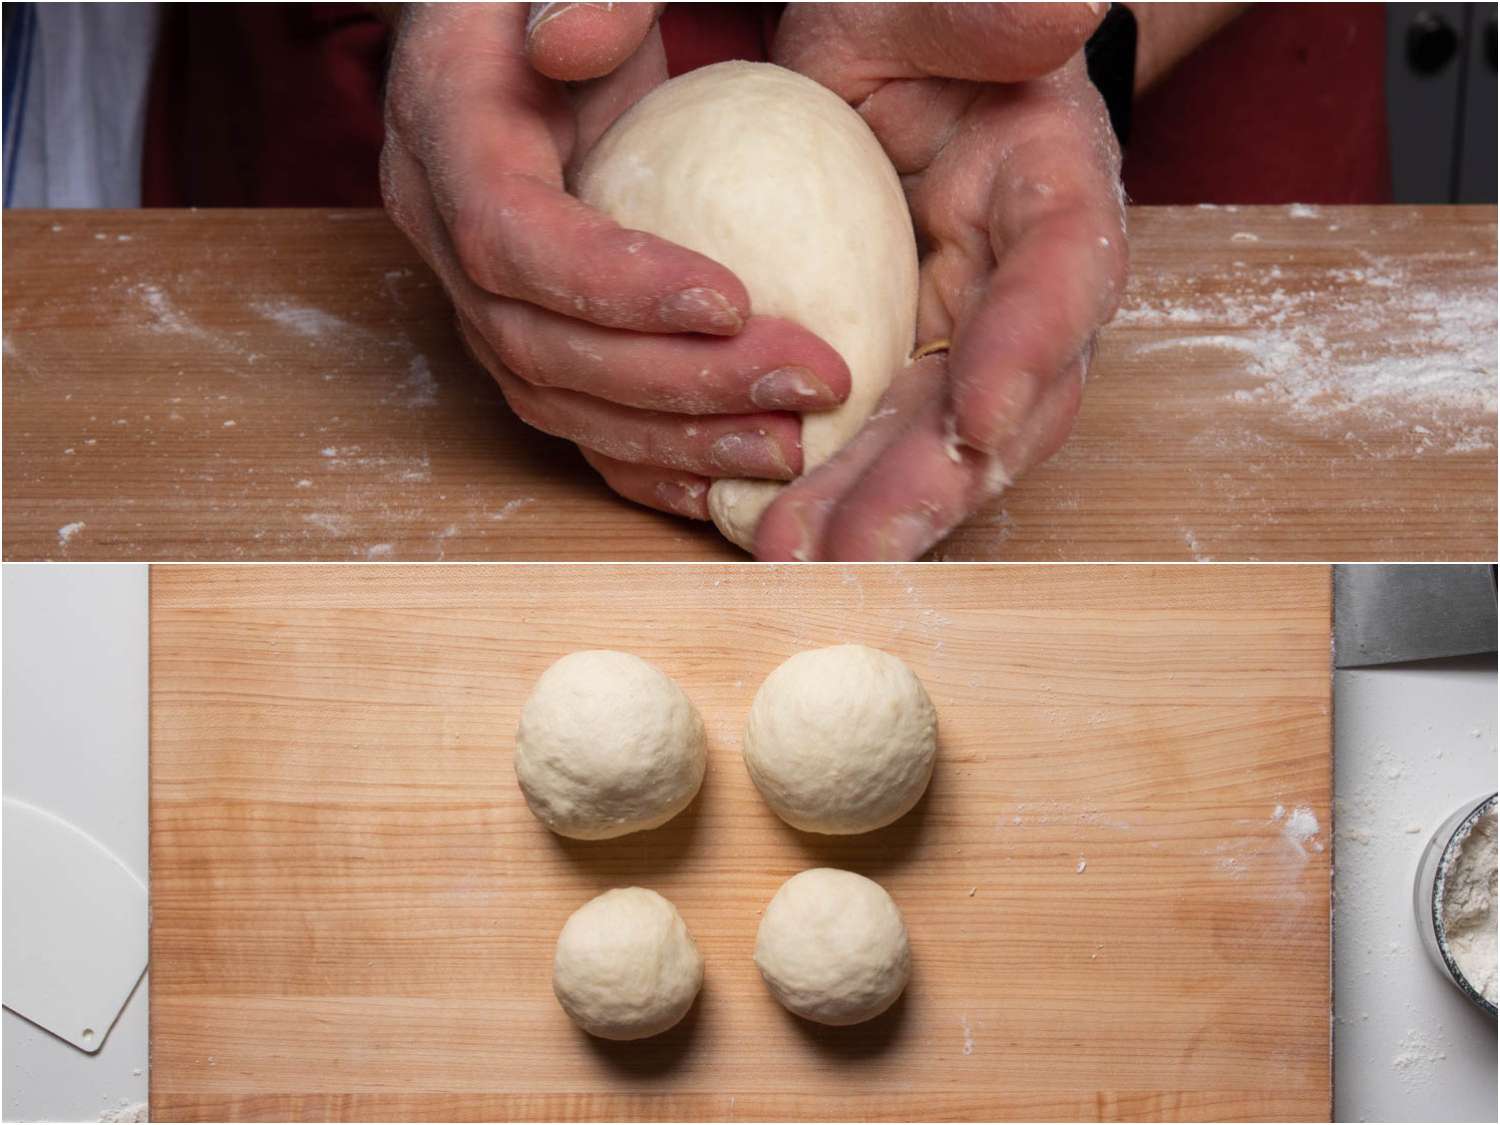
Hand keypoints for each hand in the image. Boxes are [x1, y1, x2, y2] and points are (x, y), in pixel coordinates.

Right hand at [381, 3, 850, 519]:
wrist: (518, 15)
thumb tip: (568, 43)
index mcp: (443, 131)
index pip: (507, 235)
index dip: (612, 284)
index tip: (734, 297)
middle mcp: (443, 227)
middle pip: (540, 346)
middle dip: (677, 382)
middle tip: (806, 381)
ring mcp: (478, 292)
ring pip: (559, 402)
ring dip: (677, 439)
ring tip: (789, 445)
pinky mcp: (523, 329)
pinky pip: (576, 419)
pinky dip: (652, 462)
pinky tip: (730, 479)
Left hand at [755, 3, 1127, 559]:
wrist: (895, 73)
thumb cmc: (916, 24)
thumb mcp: (931, 4)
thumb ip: (979, 12)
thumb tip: (1063, 5)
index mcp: (1058, 190)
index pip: (1060, 274)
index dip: (1026, 349)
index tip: (976, 419)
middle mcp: (1027, 286)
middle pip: (1005, 403)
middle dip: (933, 484)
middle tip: (855, 552)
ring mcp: (970, 337)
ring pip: (941, 444)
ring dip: (875, 511)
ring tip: (794, 558)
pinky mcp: (910, 364)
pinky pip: (882, 438)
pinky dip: (836, 488)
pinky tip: (771, 527)